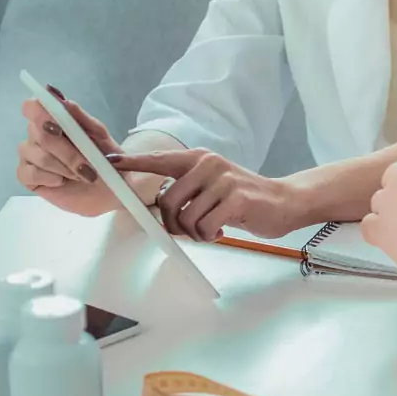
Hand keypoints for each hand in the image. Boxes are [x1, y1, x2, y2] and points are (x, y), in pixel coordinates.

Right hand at [16, 88, 124, 216]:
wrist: (112, 189)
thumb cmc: (106, 159)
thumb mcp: (100, 137)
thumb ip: (80, 118)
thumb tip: (60, 99)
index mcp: (54, 119)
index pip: (32, 107)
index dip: (40, 114)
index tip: (58, 128)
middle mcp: (37, 134)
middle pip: (39, 134)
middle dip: (67, 152)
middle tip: (88, 167)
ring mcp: (30, 155)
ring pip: (36, 155)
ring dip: (64, 167)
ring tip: (82, 176)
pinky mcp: (27, 176)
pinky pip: (28, 173)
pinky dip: (50, 178)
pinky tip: (62, 181)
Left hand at [107, 150, 305, 241]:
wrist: (285, 201)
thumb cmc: (244, 197)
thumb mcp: (213, 184)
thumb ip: (188, 188)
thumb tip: (159, 205)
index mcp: (199, 158)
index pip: (159, 160)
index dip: (133, 163)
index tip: (111, 162)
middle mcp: (208, 164)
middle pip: (167, 201)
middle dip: (173, 225)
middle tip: (190, 231)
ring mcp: (222, 180)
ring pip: (185, 218)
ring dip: (194, 234)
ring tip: (209, 230)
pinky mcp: (236, 199)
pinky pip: (204, 227)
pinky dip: (209, 237)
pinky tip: (221, 232)